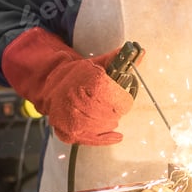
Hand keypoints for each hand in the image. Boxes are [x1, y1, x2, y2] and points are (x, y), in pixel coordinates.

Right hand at [1, 27, 133, 144]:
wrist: (50, 87)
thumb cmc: (78, 75)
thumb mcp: (98, 64)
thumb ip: (119, 60)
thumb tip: (141, 51)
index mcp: (89, 82)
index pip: (118, 99)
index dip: (123, 101)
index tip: (123, 99)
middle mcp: (77, 100)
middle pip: (111, 113)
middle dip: (116, 111)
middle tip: (115, 107)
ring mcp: (70, 118)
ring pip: (103, 126)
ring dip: (110, 122)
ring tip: (109, 115)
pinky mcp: (68, 133)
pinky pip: (93, 140)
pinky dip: (107, 138)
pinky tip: (117, 136)